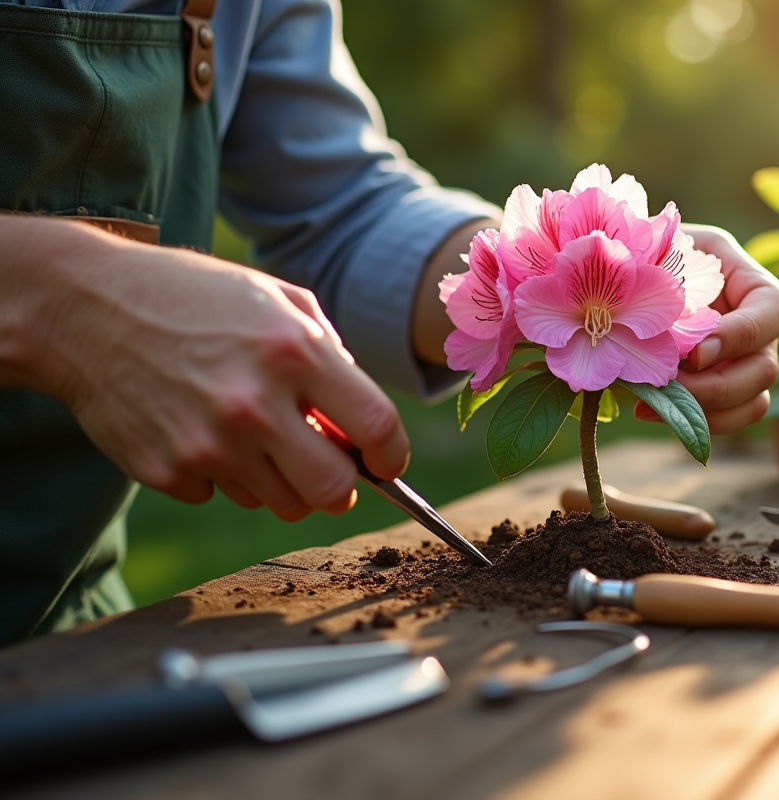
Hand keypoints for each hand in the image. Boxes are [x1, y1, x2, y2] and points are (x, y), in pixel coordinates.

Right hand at [2, 218, 408, 520]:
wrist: (84, 308)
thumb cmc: (194, 297)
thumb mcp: (277, 299)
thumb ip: (332, 357)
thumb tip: (364, 425)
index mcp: (293, 350)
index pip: (375, 428)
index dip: (392, 455)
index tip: (386, 462)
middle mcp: (253, 403)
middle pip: (333, 491)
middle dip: (341, 486)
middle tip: (330, 468)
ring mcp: (206, 444)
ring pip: (280, 503)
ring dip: (283, 480)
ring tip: (256, 435)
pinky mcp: (166, 471)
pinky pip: (222, 496)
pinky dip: (223, 474)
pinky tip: (200, 429)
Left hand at [634, 224, 778, 433]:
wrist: (638, 278)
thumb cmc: (656, 251)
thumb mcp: (664, 244)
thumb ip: (666, 266)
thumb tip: (651, 314)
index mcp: (753, 285)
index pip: (773, 312)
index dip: (739, 337)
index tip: (694, 354)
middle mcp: (760, 331)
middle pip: (766, 369)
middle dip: (716, 387)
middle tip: (665, 387)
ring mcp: (746, 364)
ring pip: (753, 404)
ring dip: (706, 413)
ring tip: (650, 407)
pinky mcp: (724, 390)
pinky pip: (726, 419)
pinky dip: (692, 422)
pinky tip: (647, 411)